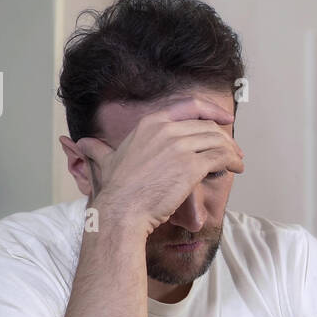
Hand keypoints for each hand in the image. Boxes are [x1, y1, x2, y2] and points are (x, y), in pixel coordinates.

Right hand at [75, 96, 244, 235]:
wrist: (121, 210)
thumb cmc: (115, 190)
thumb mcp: (105, 161)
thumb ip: (97, 149)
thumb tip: (79, 144)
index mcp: (151, 123)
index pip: (190, 106)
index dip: (212, 110)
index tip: (225, 118)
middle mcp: (166, 129)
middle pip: (208, 126)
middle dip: (225, 138)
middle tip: (234, 151)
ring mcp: (179, 147)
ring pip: (218, 141)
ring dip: (232, 151)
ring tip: (237, 163)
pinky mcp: (191, 167)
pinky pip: (221, 158)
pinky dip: (232, 162)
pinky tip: (234, 169)